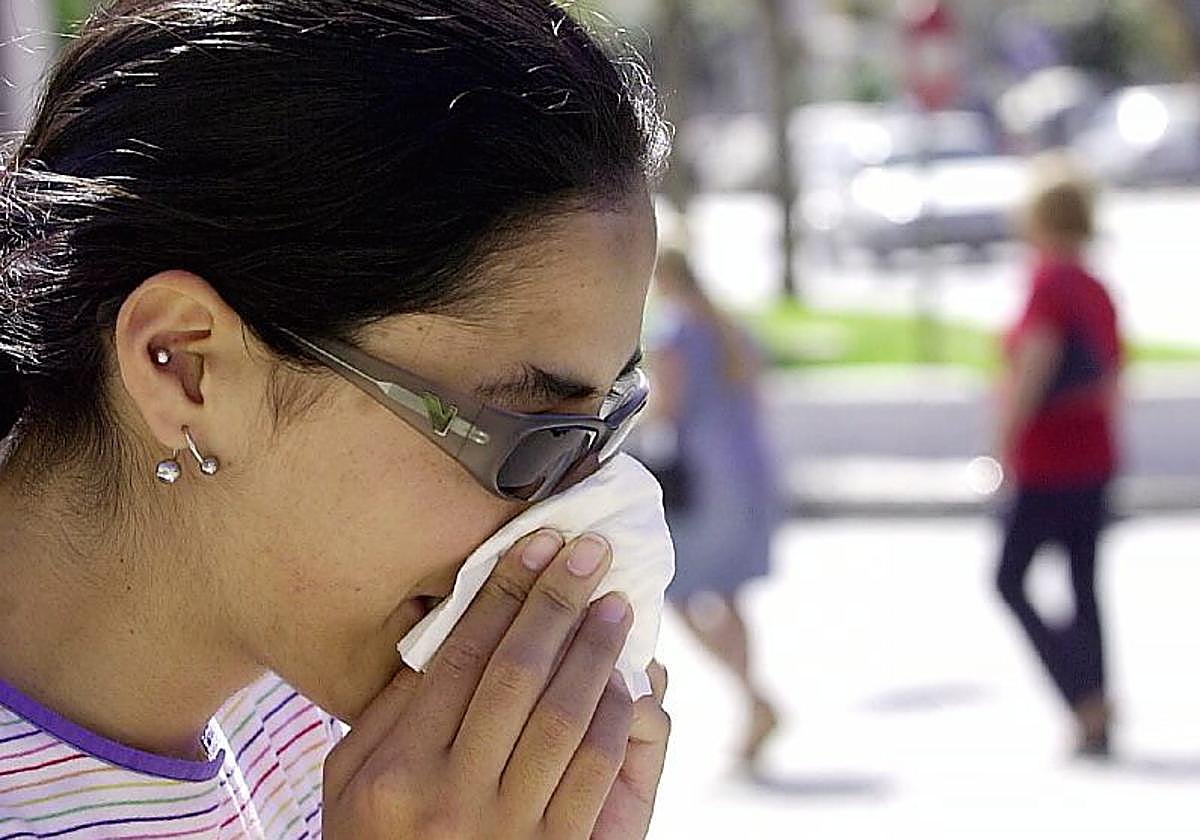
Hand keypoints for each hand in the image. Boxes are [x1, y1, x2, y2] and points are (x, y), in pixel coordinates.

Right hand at [322, 531, 667, 838]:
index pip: (461, 657)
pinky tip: (626, 678)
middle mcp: (449, 794)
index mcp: (395, 768)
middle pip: (516, 675)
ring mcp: (506, 827)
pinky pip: (595, 769)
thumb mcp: (351, 784)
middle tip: (589, 553)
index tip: (537, 545)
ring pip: (563, 717)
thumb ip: (389, 711)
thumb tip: (443, 627)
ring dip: (596, 651)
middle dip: (557, 603)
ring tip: (614, 604)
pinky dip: (616, 715)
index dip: (503, 593)